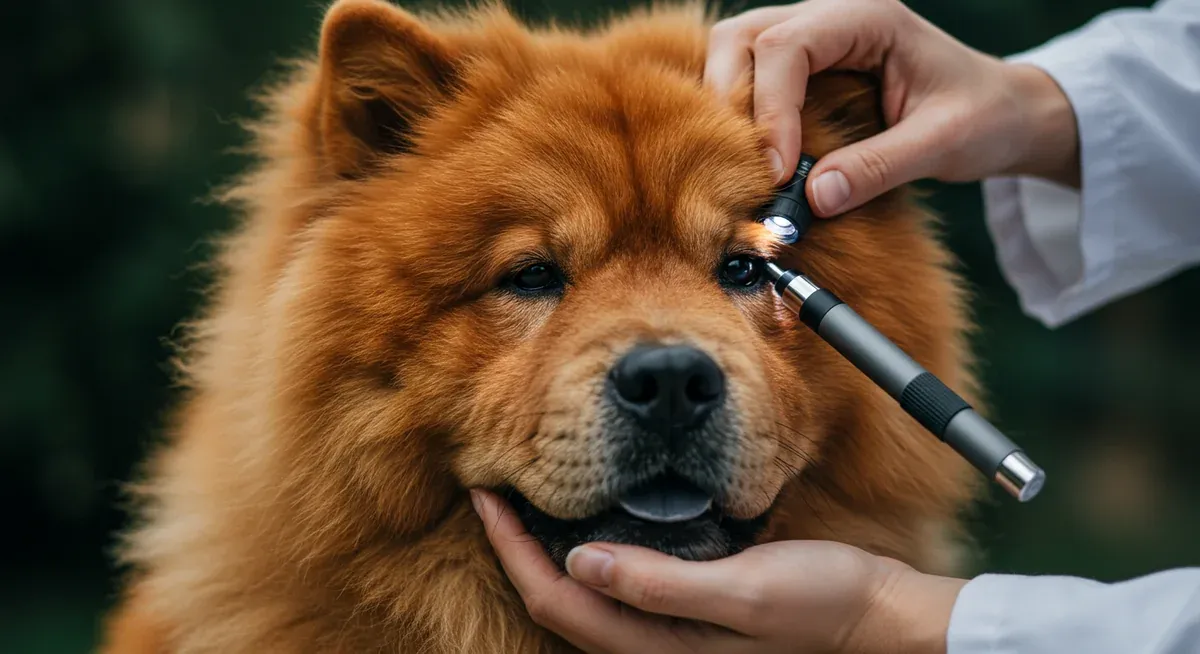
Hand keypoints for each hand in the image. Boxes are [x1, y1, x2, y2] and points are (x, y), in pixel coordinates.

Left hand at [471, 489, 966, 653]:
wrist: (876, 616)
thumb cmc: (821, 602)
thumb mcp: (745, 589)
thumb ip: (663, 584)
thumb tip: (583, 562)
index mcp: (659, 646)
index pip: (560, 600)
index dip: (513, 551)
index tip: (488, 495)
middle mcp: (655, 644)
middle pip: (560, 600)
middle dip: (516, 548)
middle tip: (495, 489)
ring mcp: (669, 629)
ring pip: (583, 594)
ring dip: (546, 549)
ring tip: (526, 500)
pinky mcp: (686, 606)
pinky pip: (617, 583)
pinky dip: (588, 550)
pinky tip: (589, 518)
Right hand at [705, 0, 1079, 214]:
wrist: (1002, 111)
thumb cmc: (983, 117)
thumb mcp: (942, 144)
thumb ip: (878, 168)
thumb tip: (812, 198)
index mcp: (867, 17)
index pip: (786, 48)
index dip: (771, 111)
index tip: (777, 173)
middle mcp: (830, 15)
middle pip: (741, 37)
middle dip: (727, 101)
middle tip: (744, 165)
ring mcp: (810, 36)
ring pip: (732, 51)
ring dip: (724, 106)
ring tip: (742, 161)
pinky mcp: (801, 67)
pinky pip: (746, 75)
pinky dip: (735, 113)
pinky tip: (747, 154)